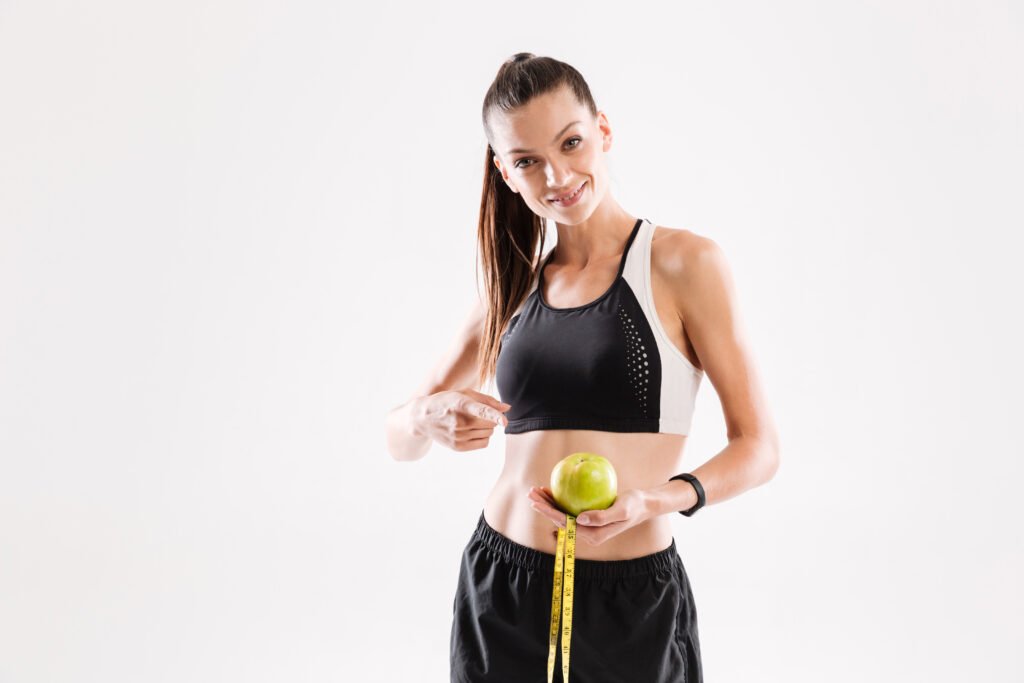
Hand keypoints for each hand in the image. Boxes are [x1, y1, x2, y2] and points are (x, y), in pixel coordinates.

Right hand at [413, 389, 510, 451]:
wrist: (423, 418)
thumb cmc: (447, 401)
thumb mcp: (464, 394)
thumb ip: (487, 400)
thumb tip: (507, 408)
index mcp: (460, 403)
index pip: (481, 411)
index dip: (494, 416)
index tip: (504, 421)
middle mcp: (458, 421)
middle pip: (490, 424)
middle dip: (491, 419)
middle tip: (480, 414)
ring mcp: (457, 436)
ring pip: (489, 434)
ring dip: (487, 428)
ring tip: (473, 421)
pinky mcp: (457, 447)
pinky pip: (484, 443)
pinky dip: (484, 437)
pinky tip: (473, 431)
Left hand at [526, 486, 651, 545]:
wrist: (642, 505)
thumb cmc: (633, 506)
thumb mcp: (621, 510)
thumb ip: (602, 517)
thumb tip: (580, 520)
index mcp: (593, 535)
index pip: (565, 524)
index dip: (549, 513)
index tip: (537, 502)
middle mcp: (587, 533)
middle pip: (559, 520)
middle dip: (543, 508)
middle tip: (531, 493)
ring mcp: (586, 526)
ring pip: (562, 515)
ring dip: (548, 503)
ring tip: (536, 490)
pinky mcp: (587, 518)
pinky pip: (569, 509)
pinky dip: (559, 500)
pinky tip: (551, 490)